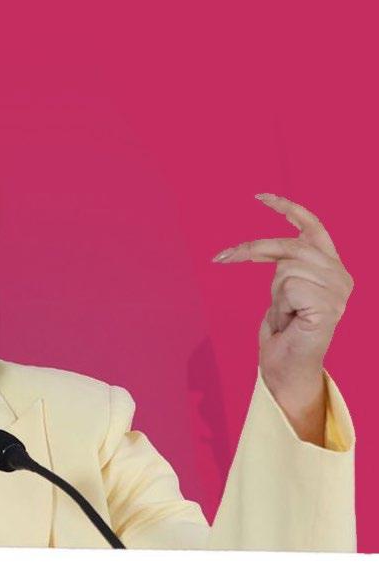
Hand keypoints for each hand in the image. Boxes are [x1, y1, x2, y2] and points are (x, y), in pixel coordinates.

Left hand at [212, 193, 354, 443]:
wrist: (288, 367)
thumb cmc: (284, 331)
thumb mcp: (281, 288)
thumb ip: (282, 265)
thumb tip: (256, 248)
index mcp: (333, 268)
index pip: (313, 228)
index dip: (288, 209)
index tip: (260, 197)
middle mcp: (342, 276)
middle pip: (289, 244)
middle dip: (252, 249)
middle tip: (222, 258)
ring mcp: (338, 291)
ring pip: (285, 267)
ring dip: (275, 292)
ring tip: (285, 313)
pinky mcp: (329, 304)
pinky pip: (287, 286)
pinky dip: (279, 304)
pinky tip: (291, 320)